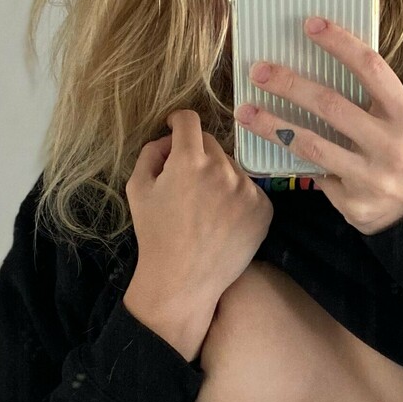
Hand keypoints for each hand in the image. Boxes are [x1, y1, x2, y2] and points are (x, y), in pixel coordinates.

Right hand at [125, 111, 272, 347]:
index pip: (189, 120)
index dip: (178, 121)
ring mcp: (247, 189)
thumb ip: (151, 152)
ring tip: (204, 207)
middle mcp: (223, 170)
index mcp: (189, 161)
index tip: (175, 128)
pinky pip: (249, 189)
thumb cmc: (155, 235)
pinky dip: (236, 196)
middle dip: (196, 154)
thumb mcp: (137, 188)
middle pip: (211, 143)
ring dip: (218, 176)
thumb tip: (169, 139)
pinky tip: (223, 218)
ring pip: (231, 167)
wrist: (183, 281)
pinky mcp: (264, 208)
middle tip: (184, 180)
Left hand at [235, 16, 402, 236]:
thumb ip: (374, 100)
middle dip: (289, 85)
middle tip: (258, 71)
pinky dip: (303, 163)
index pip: (371, 69)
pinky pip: (317, 176)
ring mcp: (370, 177)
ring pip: (311, 145)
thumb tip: (325, 66)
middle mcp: (389, 144)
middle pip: (330, 105)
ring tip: (245, 111)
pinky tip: (286, 153)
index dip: (340, 44)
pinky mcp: (353, 203)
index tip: (311, 25)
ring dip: (272, 126)